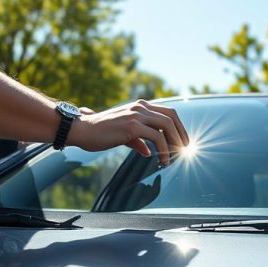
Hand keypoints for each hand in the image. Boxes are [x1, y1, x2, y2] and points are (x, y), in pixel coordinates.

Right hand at [68, 100, 188, 164]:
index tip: (183, 141)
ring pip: (167, 125)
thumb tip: (148, 152)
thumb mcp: (123, 135)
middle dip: (181, 134)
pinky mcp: (132, 125)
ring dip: (175, 143)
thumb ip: (137, 141)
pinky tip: (163, 160)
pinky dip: (164, 150)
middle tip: (185, 150)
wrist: (82, 130)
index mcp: (140, 106)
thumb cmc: (100, 133)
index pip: (168, 112)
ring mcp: (136, 114)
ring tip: (176, 157)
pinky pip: (157, 137)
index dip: (179, 126)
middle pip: (171, 116)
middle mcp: (140, 107)